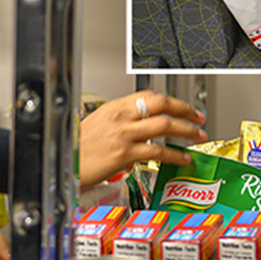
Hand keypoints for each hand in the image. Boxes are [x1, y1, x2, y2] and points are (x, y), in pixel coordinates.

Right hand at [78, 90, 207, 188]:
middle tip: (198, 117)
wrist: (62, 163)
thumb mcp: (96, 125)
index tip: (184, 107)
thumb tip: (138, 125)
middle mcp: (121, 118)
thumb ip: (119, 122)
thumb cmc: (75, 148)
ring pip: (164, 125)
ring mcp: (124, 135)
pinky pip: (157, 151)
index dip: (172, 100)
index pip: (149, 96)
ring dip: (185, 131)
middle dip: (185, 110)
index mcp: (114, 107)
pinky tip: (182, 158)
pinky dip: (174, 154)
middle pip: (161, 104)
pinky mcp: (124, 154)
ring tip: (197, 136)